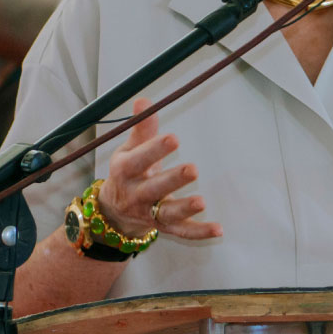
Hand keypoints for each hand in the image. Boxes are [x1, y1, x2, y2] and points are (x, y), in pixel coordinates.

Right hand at [97, 99, 222, 239]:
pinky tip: (218, 229)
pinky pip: (182, 232)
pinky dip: (199, 232)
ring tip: (201, 202)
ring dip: (184, 208)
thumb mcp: (129, 148)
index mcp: (125, 171)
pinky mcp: (163, 227)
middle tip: (193, 169)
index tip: (174, 138)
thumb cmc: (128, 171)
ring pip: (167, 213)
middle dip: (172, 180)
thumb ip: (141, 128)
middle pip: (153, 188)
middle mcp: (135, 195)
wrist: (113, 210)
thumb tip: (144, 101)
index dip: (155, 149)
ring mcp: (149, 213)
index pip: (139, 160)